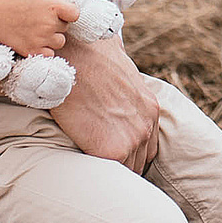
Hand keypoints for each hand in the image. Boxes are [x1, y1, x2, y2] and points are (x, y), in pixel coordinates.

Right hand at [0, 0, 78, 55]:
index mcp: (51, 7)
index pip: (75, 14)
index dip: (69, 11)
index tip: (60, 10)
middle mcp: (49, 25)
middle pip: (66, 27)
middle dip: (58, 22)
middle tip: (42, 17)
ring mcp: (41, 39)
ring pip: (60, 41)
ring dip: (53, 36)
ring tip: (39, 29)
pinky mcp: (32, 51)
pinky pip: (49, 53)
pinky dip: (45, 49)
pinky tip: (36, 40)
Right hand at [50, 34, 160, 170]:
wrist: (72, 56)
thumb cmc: (87, 52)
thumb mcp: (117, 57)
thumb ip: (120, 65)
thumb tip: (114, 48)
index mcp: (149, 108)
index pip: (146, 145)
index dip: (130, 153)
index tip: (112, 155)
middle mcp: (147, 124)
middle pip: (139, 161)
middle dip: (121, 166)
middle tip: (99, 170)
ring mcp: (133, 138)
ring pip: (125, 170)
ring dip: (109, 173)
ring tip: (90, 174)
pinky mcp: (113, 149)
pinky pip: (109, 173)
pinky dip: (97, 175)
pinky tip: (83, 171)